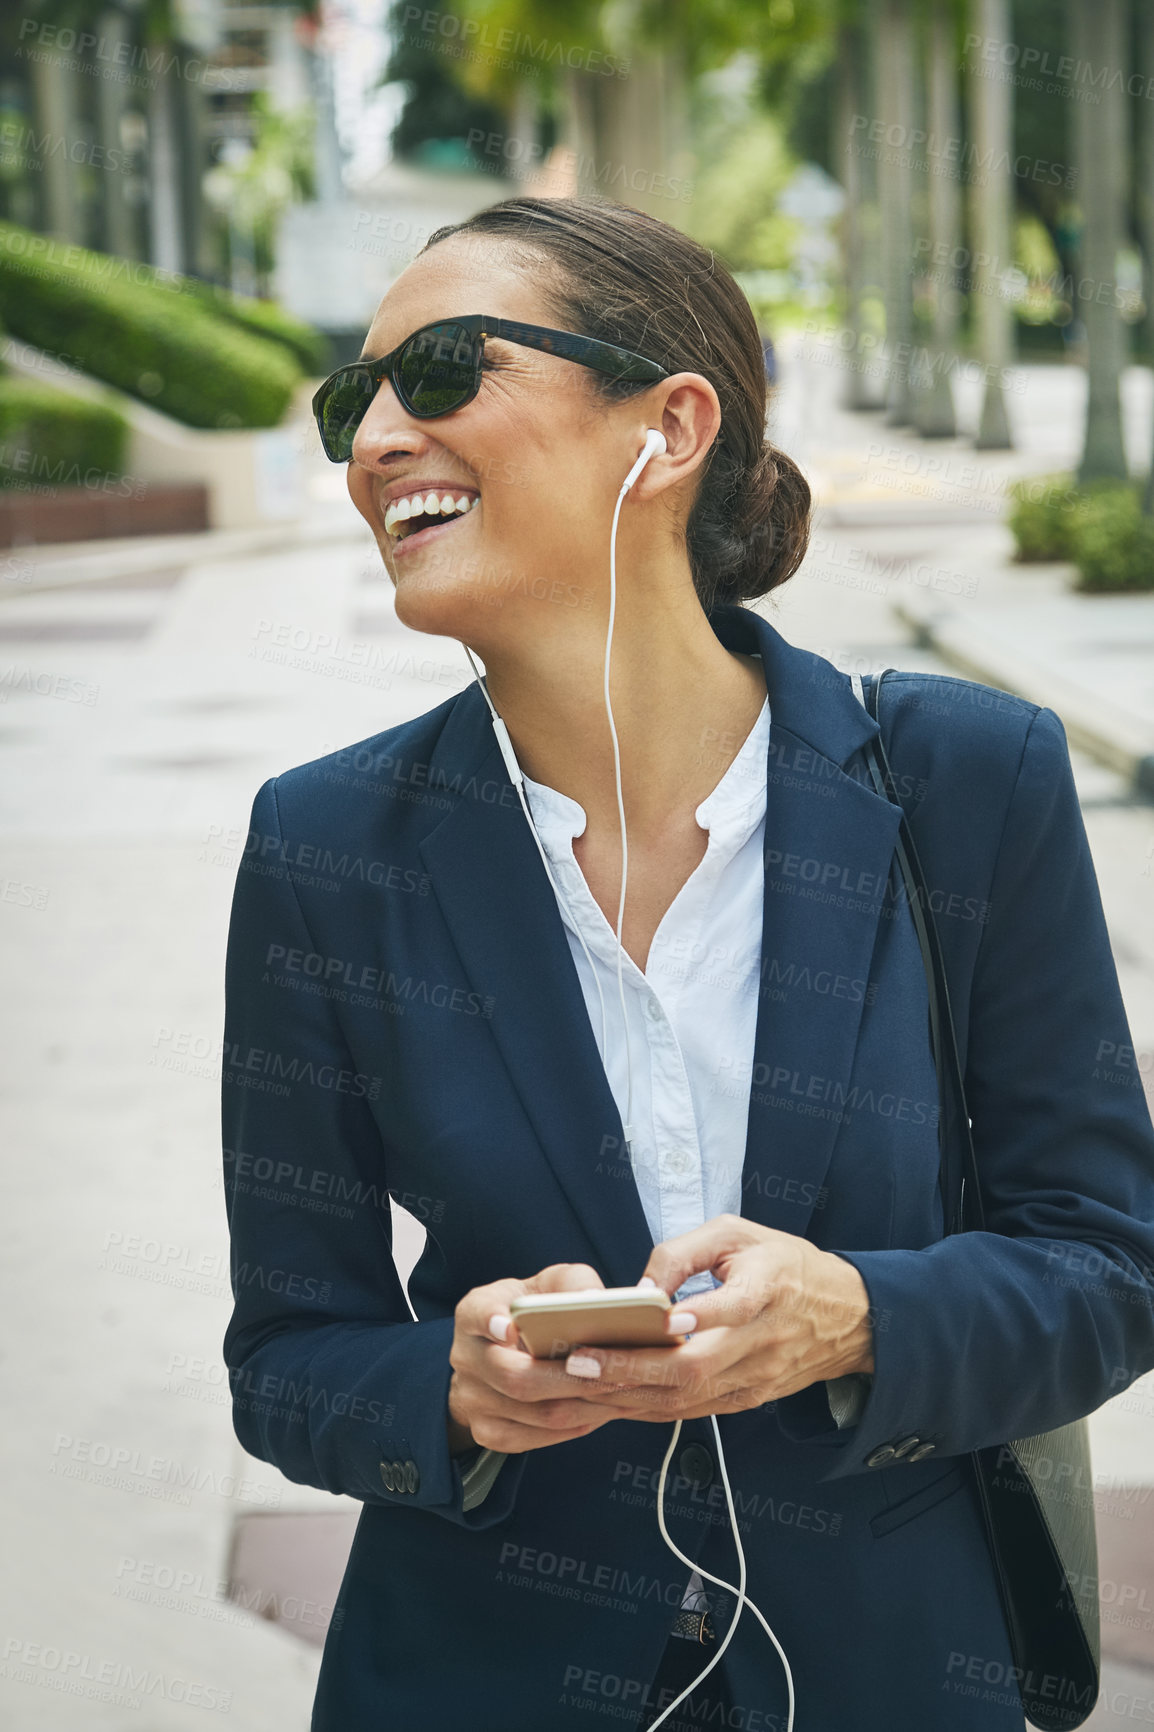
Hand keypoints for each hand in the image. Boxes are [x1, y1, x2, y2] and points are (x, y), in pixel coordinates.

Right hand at [447, 1262, 658, 1454]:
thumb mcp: (546, 1286)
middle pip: (517, 1377)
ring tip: (629, 1394)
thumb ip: (570, 1284)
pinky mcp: (488, 1432)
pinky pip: (539, 1438)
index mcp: (474, 1313)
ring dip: (589, 1406)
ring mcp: (472, 1401)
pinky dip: (579, 1425)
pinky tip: (607, 1411)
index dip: (491, 1321)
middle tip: (620, 1373)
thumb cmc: (531, 1313)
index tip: (509, 1327)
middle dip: (574, 1378)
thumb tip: (599, 1300)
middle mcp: (466, 1358)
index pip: (478, 1314)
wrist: (499, 1356)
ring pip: (537, 1414)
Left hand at [554, 1215, 874, 1423]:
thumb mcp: (739, 1232)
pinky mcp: (748, 1399)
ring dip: (630, 1396)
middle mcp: (762, 1341)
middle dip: (632, 1369)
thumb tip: (638, 1289)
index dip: (692, 1318)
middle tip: (579, 1361)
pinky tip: (612, 1398)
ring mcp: (756, 1378)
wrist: (849, 1317)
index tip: (650, 1317)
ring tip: (579, 1382)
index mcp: (768, 1288)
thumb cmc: (786, 1264)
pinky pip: (692, 1411)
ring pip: (688, 1399)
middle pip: (695, 1369)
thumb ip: (683, 1252)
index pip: (730, 1310)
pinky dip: (649, 1408)